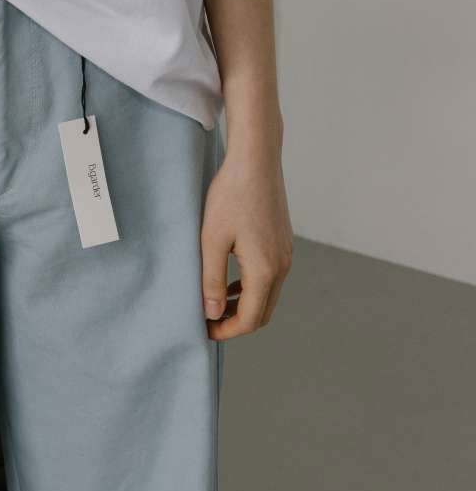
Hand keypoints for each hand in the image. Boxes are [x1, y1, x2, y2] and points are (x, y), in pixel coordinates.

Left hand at [199, 146, 293, 339]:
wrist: (256, 160)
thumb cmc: (230, 195)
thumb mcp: (212, 239)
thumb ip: (212, 279)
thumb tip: (212, 313)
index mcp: (265, 270)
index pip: (250, 319)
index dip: (226, 331)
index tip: (204, 330)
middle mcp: (281, 266)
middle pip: (263, 312)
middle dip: (236, 322)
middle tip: (208, 320)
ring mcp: (286, 254)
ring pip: (268, 295)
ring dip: (244, 305)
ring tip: (216, 302)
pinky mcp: (283, 242)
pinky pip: (270, 277)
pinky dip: (252, 287)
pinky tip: (231, 280)